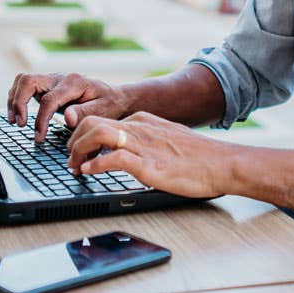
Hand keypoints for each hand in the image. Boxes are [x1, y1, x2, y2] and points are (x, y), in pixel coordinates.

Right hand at [6, 72, 131, 141]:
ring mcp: (52, 80)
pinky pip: (25, 86)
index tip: (39, 137)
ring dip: (14, 99)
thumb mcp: (103, 110)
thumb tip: (67, 118)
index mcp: (74, 83)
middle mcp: (59, 78)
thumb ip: (84, 113)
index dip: (40, 120)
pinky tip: (19, 115)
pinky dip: (17, 98)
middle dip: (19, 102)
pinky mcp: (47, 86)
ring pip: (23, 80)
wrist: (114, 96)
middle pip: (28, 81)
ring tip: (16, 121)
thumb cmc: (109, 104)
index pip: (49, 99)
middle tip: (20, 124)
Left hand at [65, 112, 231, 198]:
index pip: (101, 119)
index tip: (77, 153)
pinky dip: (95, 165)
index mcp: (143, 120)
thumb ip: (145, 142)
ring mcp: (144, 144)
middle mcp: (139, 127)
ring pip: (97, 133)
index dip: (81, 136)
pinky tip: (89, 173)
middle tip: (70, 162)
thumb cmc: (199, 157)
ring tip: (75, 167)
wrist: (223, 163)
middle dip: (73, 141)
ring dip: (78, 151)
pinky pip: (114, 158)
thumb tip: (126, 154)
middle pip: (91, 122)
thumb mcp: (166, 140)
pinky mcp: (149, 165)